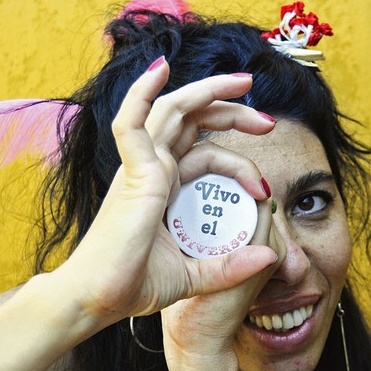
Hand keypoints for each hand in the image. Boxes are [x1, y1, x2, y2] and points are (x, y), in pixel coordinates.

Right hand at [54, 59, 278, 327]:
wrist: (99, 301)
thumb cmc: (136, 285)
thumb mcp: (198, 274)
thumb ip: (232, 265)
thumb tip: (270, 256)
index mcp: (169, 189)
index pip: (207, 152)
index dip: (241, 162)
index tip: (266, 191)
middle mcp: (156, 171)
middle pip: (196, 123)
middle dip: (233, 112)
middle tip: (268, 120)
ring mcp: (143, 168)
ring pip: (175, 112)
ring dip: (210, 91)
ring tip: (245, 82)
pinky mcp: (132, 173)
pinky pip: (132, 123)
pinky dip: (143, 92)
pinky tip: (160, 68)